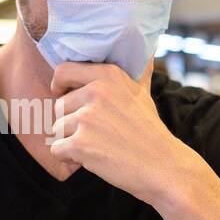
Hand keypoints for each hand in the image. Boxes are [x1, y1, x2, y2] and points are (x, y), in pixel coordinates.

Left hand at [48, 61, 191, 203]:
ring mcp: (87, 118)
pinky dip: (68, 158)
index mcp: (108, 75)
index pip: (63, 71)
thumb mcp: (143, 93)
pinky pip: (57, 149)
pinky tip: (91, 159)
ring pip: (57, 129)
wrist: (162, 166)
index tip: (63, 95)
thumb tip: (146, 53)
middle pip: (59, 106)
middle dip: (71, 122)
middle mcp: (96, 92)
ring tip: (97, 147)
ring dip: (71, 141)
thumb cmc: (150, 131)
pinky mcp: (80, 144)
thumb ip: (137, 72)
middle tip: (96, 134)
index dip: (59, 85)